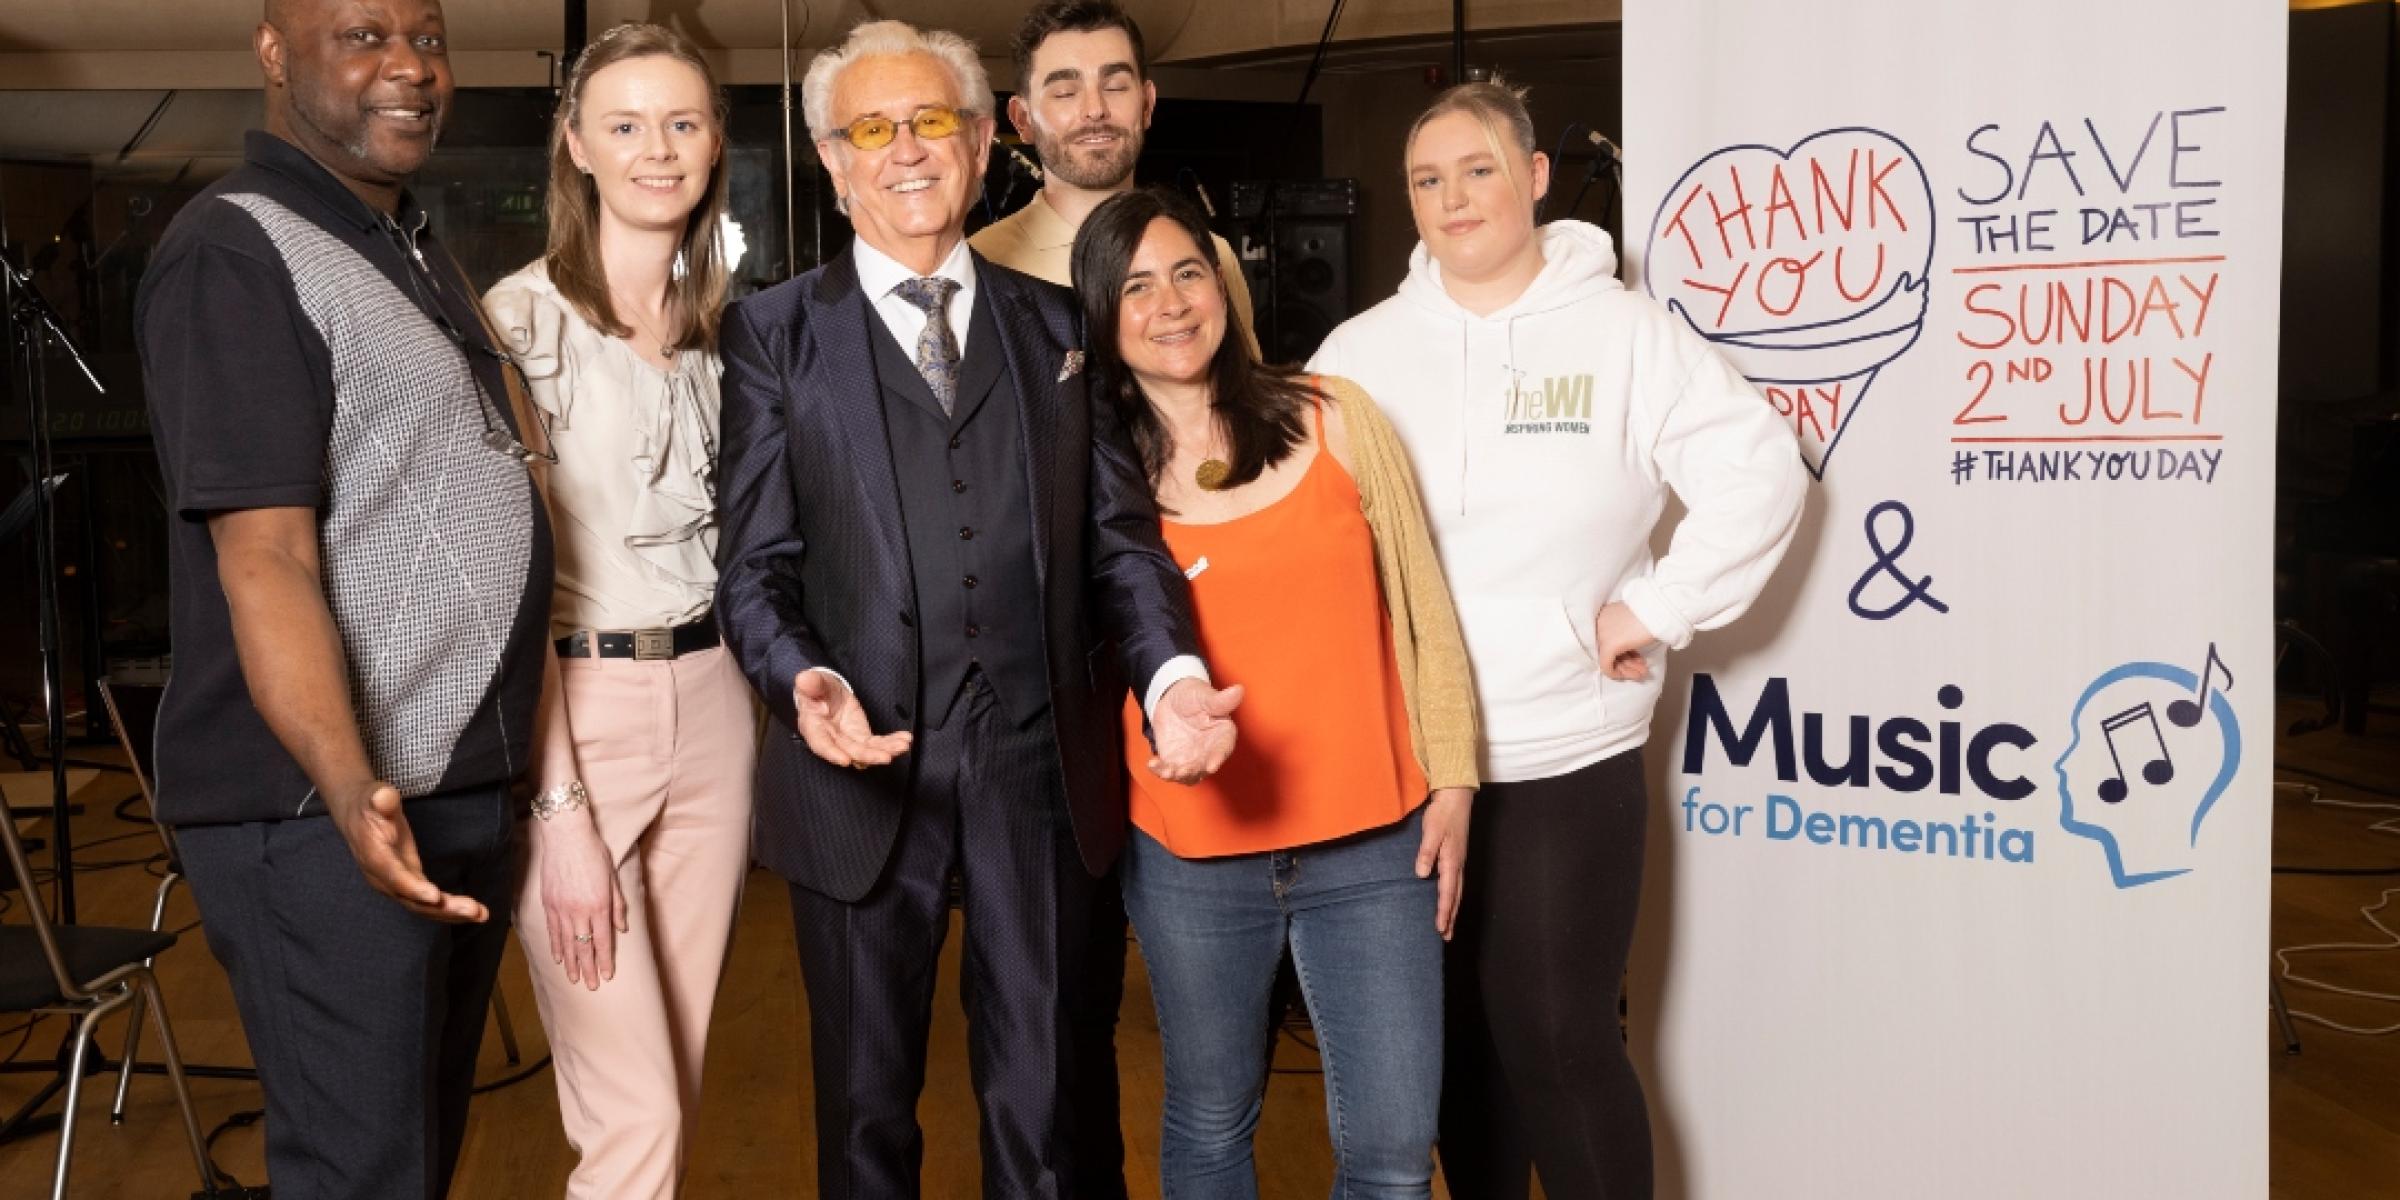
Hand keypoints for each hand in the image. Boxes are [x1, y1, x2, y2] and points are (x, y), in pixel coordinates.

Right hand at [324, 780, 486, 922]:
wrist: (357, 815)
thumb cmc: (369, 804)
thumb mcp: (373, 795)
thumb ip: (381, 799)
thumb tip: (383, 797)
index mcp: (374, 856)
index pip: (394, 876)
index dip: (413, 888)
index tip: (435, 897)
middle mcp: (383, 878)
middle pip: (412, 900)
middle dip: (442, 908)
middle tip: (473, 910)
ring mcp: (395, 884)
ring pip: (422, 906)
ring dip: (451, 912)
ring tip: (481, 914)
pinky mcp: (407, 884)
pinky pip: (427, 903)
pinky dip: (449, 909)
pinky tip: (474, 912)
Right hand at [533, 805, 625, 989]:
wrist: (566, 836)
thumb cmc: (593, 852)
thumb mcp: (612, 877)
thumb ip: (618, 904)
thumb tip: (623, 928)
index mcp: (598, 905)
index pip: (603, 940)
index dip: (605, 960)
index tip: (607, 975)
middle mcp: (579, 911)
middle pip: (584, 947)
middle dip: (588, 968)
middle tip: (591, 986)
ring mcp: (561, 908)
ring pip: (566, 943)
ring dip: (571, 963)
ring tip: (575, 979)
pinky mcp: (548, 903)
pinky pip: (552, 931)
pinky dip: (555, 946)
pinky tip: (559, 958)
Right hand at [793, 670, 912, 768]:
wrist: (825, 693)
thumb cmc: (815, 688)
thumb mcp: (813, 682)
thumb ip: (811, 683)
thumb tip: (804, 679)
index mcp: (814, 727)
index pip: (821, 743)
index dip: (832, 753)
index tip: (846, 760)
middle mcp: (831, 739)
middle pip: (850, 751)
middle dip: (868, 755)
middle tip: (887, 757)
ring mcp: (848, 740)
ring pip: (866, 751)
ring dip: (885, 750)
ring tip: (903, 746)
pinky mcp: (861, 737)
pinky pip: (877, 743)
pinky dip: (891, 743)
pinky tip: (905, 740)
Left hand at [1147, 678, 1243, 784]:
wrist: (1173, 700)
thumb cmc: (1195, 697)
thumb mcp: (1205, 696)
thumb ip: (1220, 699)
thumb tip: (1238, 690)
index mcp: (1222, 736)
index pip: (1223, 749)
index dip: (1218, 758)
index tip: (1212, 765)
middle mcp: (1209, 752)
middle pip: (1203, 767)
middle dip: (1193, 772)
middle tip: (1182, 771)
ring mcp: (1192, 759)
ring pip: (1187, 774)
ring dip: (1177, 776)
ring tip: (1166, 772)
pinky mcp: (1174, 761)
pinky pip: (1168, 770)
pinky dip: (1159, 770)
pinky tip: (1152, 764)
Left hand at [1415, 788, 1473, 940]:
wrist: (1456, 798)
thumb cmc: (1443, 813)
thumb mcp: (1432, 831)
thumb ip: (1426, 852)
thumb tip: (1421, 874)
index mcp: (1452, 861)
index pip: (1447, 892)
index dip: (1444, 911)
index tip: (1440, 928)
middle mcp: (1457, 864)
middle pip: (1456, 897)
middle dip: (1451, 917)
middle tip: (1447, 936)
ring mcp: (1457, 861)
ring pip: (1457, 891)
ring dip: (1453, 909)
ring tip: (1448, 926)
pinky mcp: (1455, 856)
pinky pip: (1455, 883)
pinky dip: (1452, 896)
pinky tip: (1447, 900)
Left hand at [1594, 602, 1657, 681]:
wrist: (1658, 609)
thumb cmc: (1652, 613)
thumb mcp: (1634, 623)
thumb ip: (1626, 635)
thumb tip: (1629, 653)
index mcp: (1605, 616)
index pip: (1610, 641)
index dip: (1625, 654)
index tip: (1638, 659)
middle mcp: (1599, 625)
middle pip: (1609, 651)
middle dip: (1627, 663)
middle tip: (1641, 669)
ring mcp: (1602, 635)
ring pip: (1608, 660)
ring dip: (1627, 669)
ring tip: (1642, 672)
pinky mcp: (1608, 646)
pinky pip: (1607, 667)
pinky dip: (1621, 674)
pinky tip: (1636, 674)